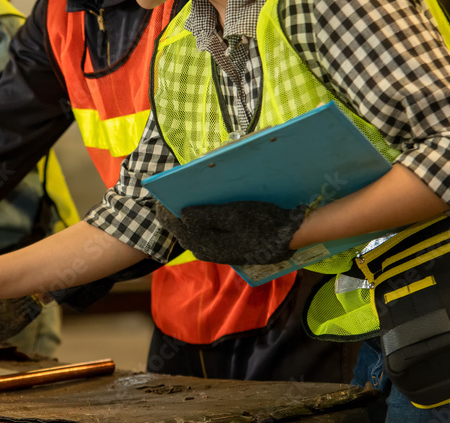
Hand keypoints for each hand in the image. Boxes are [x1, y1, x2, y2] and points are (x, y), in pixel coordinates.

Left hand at [157, 201, 306, 264]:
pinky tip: (200, 213)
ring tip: (179, 203)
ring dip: (185, 221)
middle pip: (183, 233)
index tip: (159, 198)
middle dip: (173, 217)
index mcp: (207, 244)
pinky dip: (198, 224)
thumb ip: (207, 217)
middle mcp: (209, 251)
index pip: (178, 228)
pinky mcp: (227, 248)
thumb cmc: (263, 224)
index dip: (167, 213)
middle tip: (165, 199)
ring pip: (193, 235)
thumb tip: (183, 215)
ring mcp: (218, 251)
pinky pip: (205, 236)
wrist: (290, 237)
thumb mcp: (235, 215)